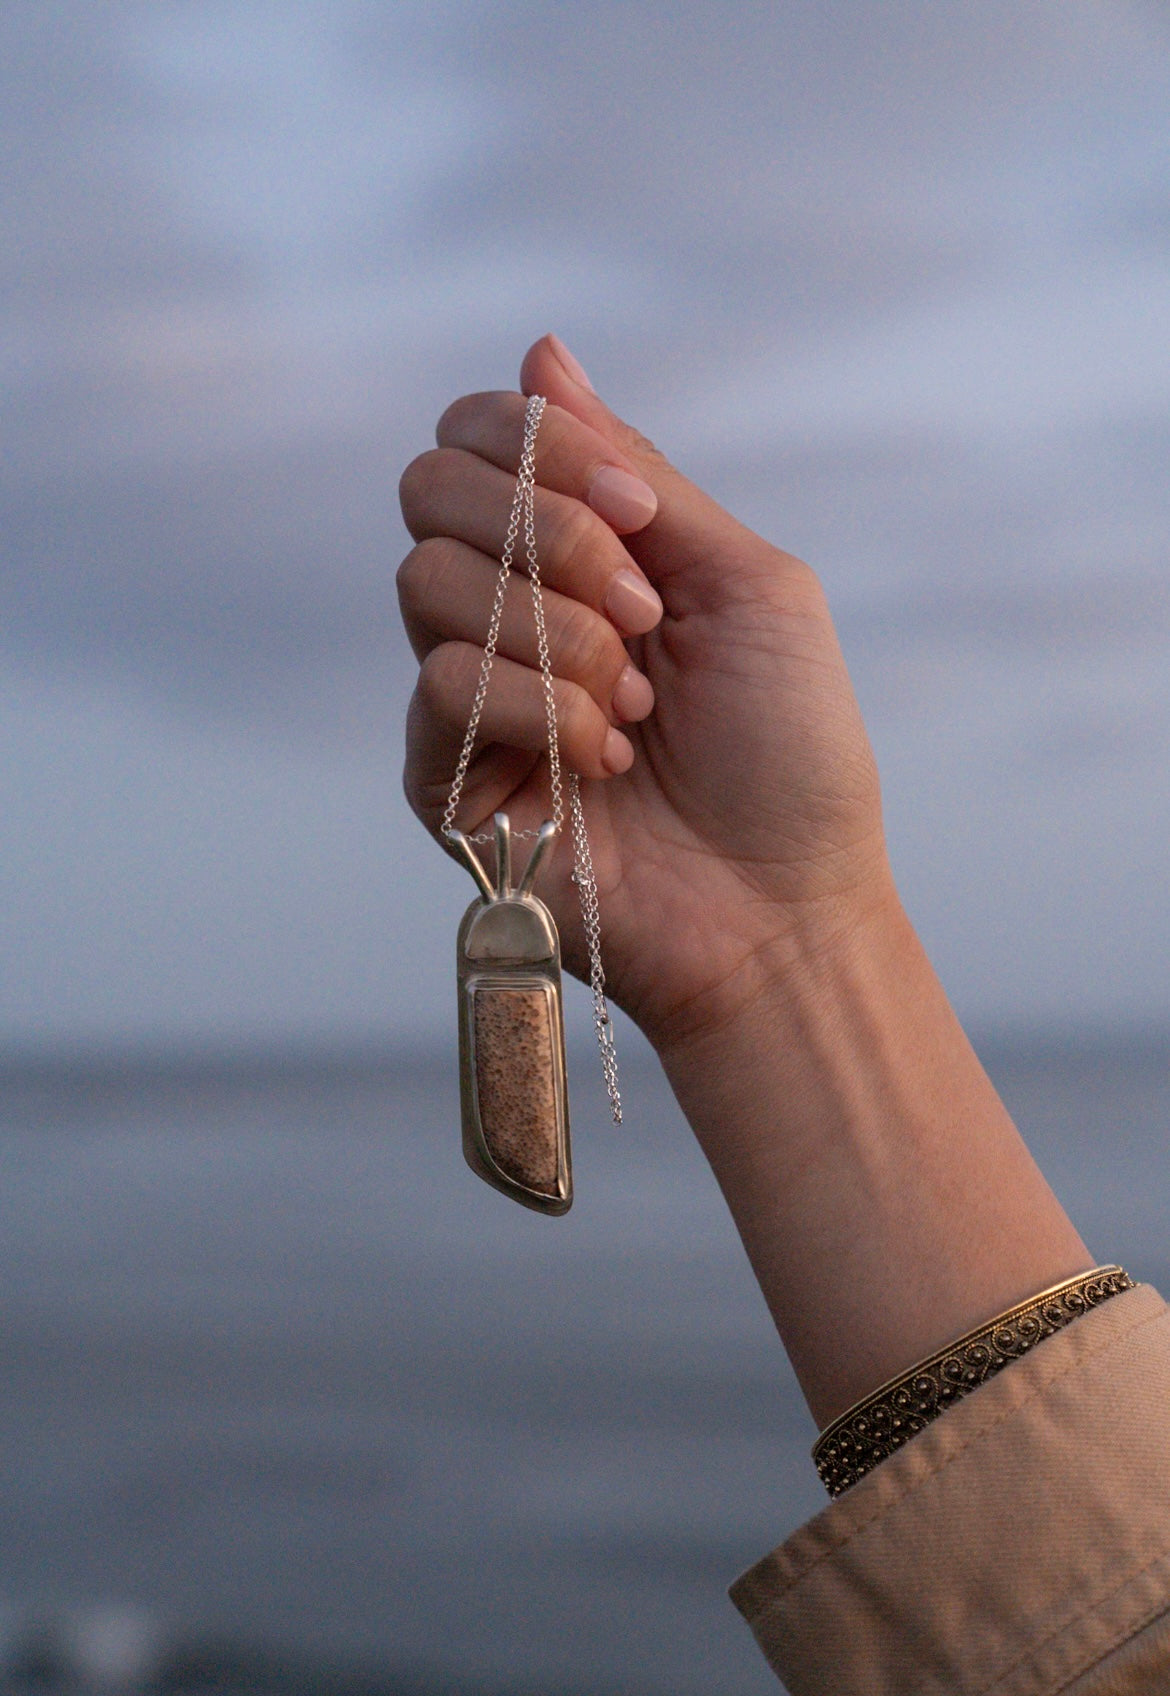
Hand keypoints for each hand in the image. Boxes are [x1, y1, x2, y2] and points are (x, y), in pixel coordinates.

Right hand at [398, 335, 890, 1051]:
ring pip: (427, 578)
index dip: (542, 444)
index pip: (479, 435)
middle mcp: (505, 606)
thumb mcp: (741, 580)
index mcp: (573, 549)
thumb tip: (540, 350)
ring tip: (635, 706)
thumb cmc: (787, 749)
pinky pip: (441, 682)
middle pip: (431, 486)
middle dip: (552, 533)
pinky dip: (541, 707)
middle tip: (644, 616)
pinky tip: (605, 760)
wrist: (782, 905)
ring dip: (558, 633)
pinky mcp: (444, 777)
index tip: (641, 518)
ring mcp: (468, 691)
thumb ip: (638, 471)